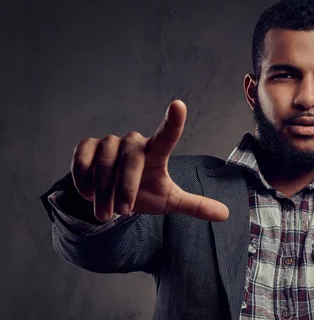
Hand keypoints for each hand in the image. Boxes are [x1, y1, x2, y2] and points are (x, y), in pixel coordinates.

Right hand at [70, 100, 228, 221]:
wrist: (112, 198)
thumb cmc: (146, 193)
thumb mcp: (170, 201)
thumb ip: (195, 205)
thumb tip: (225, 214)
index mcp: (156, 152)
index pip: (167, 135)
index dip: (173, 121)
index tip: (179, 105)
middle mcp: (134, 142)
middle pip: (130, 162)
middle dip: (125, 190)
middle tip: (123, 213)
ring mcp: (110, 142)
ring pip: (104, 165)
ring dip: (103, 193)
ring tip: (105, 213)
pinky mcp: (87, 146)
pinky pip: (82, 161)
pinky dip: (83, 180)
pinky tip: (88, 194)